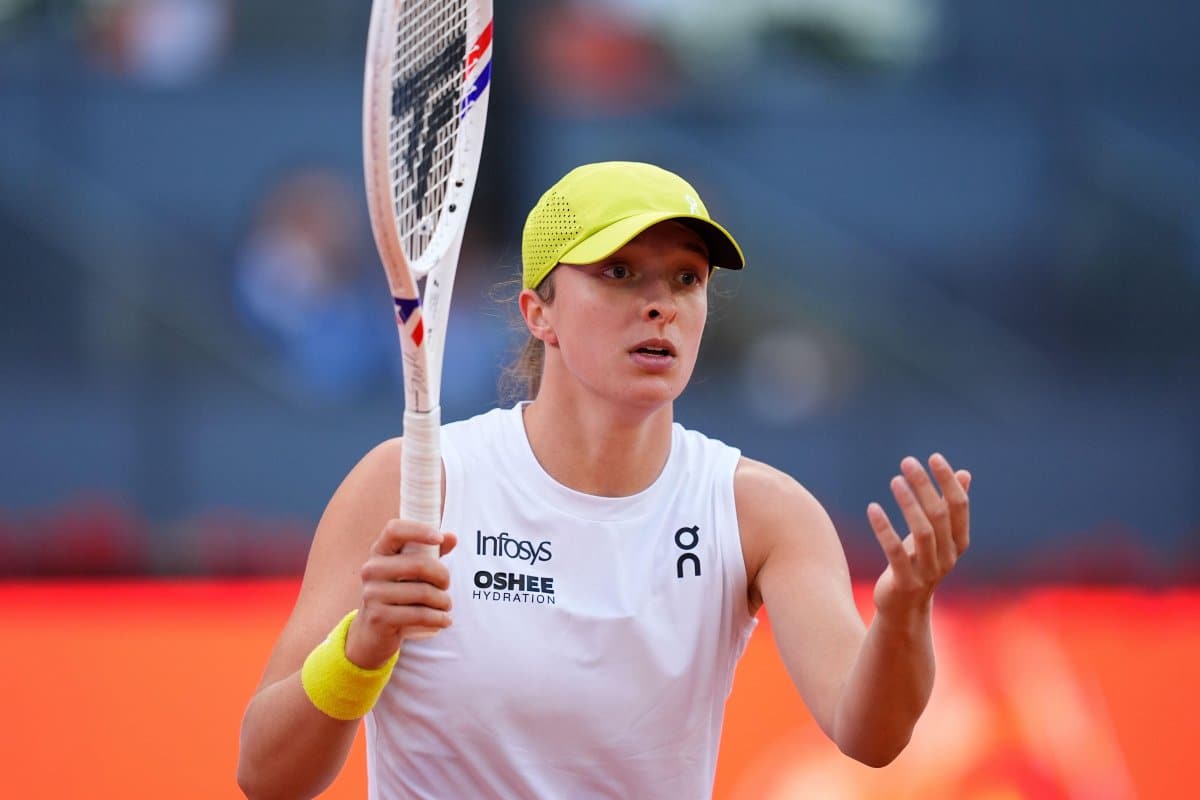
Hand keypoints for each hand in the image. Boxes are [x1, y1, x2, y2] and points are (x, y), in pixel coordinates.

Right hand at [345, 520, 457, 668]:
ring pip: (423, 592)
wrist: (372, 632)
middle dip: (442, 576)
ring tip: (446, 605)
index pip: (394, 529)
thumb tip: (452, 537)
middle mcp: (371, 569)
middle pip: (418, 564)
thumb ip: (431, 553)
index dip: (419, 530)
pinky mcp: (379, 617)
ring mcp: (372, 593)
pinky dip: (438, 618)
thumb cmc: (398, 593)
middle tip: (446, 585)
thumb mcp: (411, 572)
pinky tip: (445, 620)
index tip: (439, 539)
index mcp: (379, 552)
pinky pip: (419, 614)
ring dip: (443, 600)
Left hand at [867, 454, 970, 620]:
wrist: (904, 608)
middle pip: (939, 515)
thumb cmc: (919, 563)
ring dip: (908, 503)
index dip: (948, 481)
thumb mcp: (936, 535)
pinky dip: (884, 528)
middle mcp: (948, 556)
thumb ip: (949, 506)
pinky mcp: (906, 581)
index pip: (959, 506)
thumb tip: (966, 473)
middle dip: (924, 486)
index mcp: (959, 542)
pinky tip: (872, 508)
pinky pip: (895, 552)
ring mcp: (928, 571)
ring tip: (894, 480)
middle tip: (907, 462)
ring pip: (922, 532)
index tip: (933, 457)